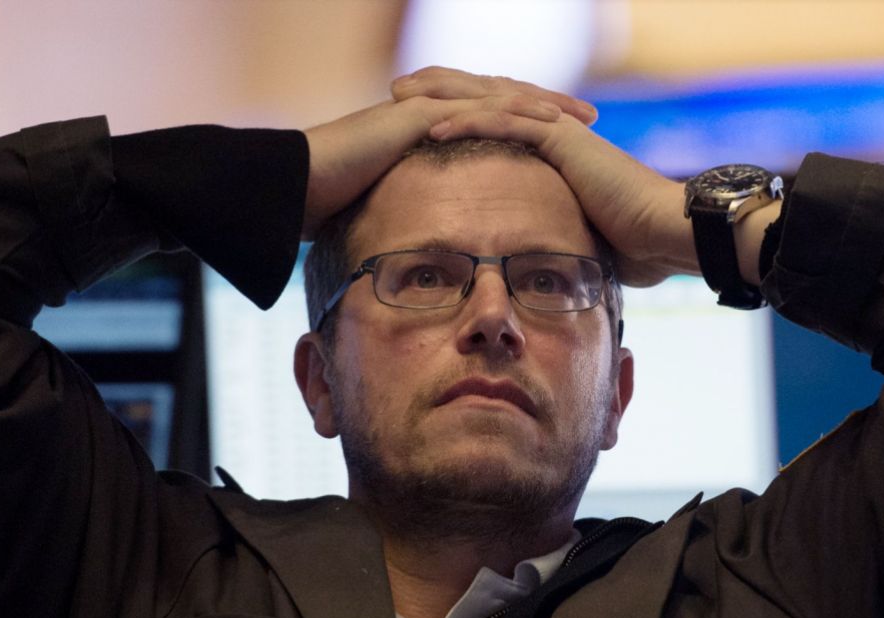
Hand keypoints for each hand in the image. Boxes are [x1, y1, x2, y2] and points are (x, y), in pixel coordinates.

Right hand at [301, 74, 595, 237]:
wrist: (293, 188)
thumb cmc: (324, 206)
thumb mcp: (378, 213)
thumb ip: (404, 220)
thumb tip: (420, 255)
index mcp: (426, 134)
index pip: (487, 122)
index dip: (526, 127)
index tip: (565, 143)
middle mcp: (428, 113)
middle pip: (501, 100)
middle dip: (547, 107)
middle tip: (589, 117)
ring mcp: (421, 109)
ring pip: (496, 96)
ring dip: (542, 103)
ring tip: (580, 116)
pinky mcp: (416, 114)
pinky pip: (473, 107)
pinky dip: (513, 110)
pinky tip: (544, 119)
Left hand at [392, 66, 695, 286]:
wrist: (669, 232)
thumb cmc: (637, 245)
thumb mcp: (584, 237)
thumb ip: (559, 236)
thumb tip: (542, 268)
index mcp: (557, 148)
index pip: (499, 118)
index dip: (459, 113)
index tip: (418, 117)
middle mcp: (556, 130)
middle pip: (487, 98)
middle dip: (441, 91)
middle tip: (398, 89)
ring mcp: (560, 130)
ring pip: (489, 100)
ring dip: (442, 97)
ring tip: (401, 97)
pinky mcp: (562, 139)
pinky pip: (505, 123)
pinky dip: (467, 122)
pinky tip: (432, 126)